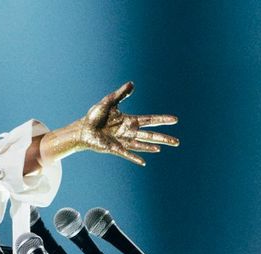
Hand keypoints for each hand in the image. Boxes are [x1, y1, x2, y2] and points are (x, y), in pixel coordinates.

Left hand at [43, 81, 178, 166]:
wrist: (82, 129)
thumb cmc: (95, 116)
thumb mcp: (108, 102)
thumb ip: (120, 94)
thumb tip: (132, 83)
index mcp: (129, 121)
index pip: (149, 120)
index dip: (162, 119)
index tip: (175, 119)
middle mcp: (129, 132)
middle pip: (150, 135)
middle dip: (163, 138)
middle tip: (177, 142)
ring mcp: (122, 141)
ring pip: (141, 145)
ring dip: (152, 146)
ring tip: (164, 148)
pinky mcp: (114, 148)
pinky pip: (127, 153)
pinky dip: (135, 157)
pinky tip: (144, 162)